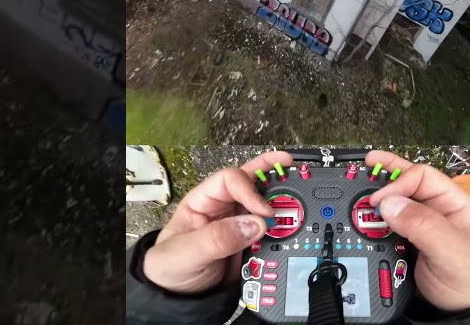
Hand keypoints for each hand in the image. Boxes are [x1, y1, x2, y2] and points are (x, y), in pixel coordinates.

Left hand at [143, 150, 293, 294]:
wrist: (180, 301)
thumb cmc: (169, 270)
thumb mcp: (185, 254)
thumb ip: (216, 239)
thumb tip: (253, 224)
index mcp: (203, 201)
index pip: (230, 181)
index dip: (250, 191)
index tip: (264, 212)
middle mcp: (223, 208)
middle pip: (250, 181)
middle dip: (271, 173)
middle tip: (292, 168)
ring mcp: (238, 225)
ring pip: (263, 202)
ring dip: (281, 199)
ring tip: (300, 195)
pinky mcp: (249, 243)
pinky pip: (270, 229)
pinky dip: (283, 226)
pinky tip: (293, 224)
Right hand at [366, 151, 469, 312]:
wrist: (468, 310)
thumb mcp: (455, 252)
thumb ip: (425, 227)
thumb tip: (391, 204)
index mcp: (455, 203)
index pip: (422, 178)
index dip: (398, 184)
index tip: (380, 201)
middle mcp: (438, 211)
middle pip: (407, 183)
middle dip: (385, 175)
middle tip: (365, 165)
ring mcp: (423, 227)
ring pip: (396, 204)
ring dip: (378, 200)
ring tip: (360, 193)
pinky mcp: (410, 244)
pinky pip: (390, 227)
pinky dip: (376, 223)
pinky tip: (367, 221)